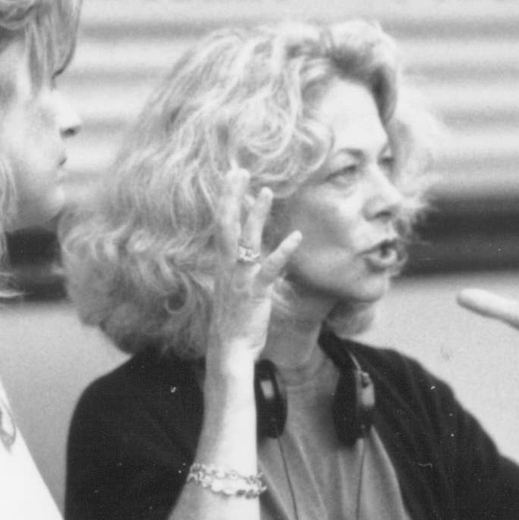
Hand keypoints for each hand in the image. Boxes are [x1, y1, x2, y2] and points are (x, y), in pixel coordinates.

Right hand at [207, 168, 300, 359]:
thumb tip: (248, 254)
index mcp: (222, 265)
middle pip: (226, 224)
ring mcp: (240, 279)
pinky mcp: (255, 293)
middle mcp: (228, 267)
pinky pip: (269, 268)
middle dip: (232, 196)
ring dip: (256, 215)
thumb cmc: (234, 321)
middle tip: (238, 170)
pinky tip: (296, 237)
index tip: (230, 177)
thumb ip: (240, 269)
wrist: (229, 349)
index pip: (222, 225)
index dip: (226, 200)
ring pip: (246, 240)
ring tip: (267, 192)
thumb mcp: (234, 289)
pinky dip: (283, 251)